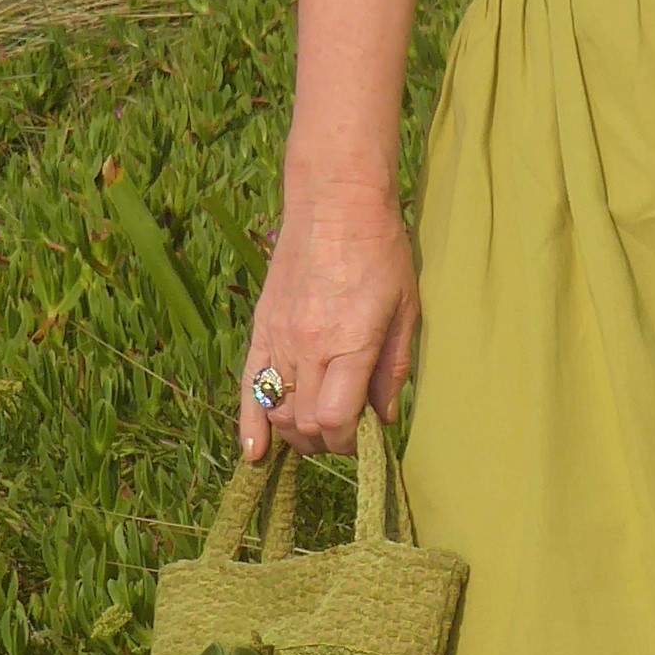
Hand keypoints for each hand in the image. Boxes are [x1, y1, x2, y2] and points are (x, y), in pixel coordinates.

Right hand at [238, 183, 418, 457]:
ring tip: (312, 432)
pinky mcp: (261, 326)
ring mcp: (279, 337)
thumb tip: (382, 418)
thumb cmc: (380, 252)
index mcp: (349, 344)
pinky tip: (252, 452)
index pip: (335, 420)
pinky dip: (249, 421)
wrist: (334, 203)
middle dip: (324, 441)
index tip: (361, 437)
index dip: (348, 441)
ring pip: (276, 409)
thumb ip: (393, 369)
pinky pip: (248, 384)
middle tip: (342, 432)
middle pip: (304, 422)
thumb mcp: (406, 310)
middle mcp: (308, 346)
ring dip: (294, 432)